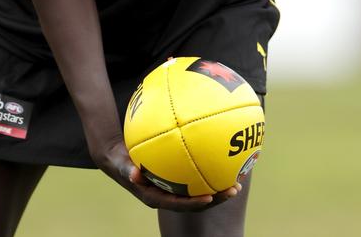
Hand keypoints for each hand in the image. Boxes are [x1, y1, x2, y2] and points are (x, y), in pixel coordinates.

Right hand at [92, 138, 240, 211]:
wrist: (121, 161)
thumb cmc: (122, 162)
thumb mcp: (122, 166)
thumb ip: (127, 169)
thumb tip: (132, 173)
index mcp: (158, 197)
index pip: (181, 204)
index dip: (196, 203)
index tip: (210, 197)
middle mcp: (171, 196)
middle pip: (198, 201)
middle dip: (218, 197)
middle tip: (234, 189)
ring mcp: (176, 188)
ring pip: (202, 190)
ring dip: (220, 186)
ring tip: (239, 178)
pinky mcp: (179, 179)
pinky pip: (197, 176)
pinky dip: (211, 169)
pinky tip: (224, 156)